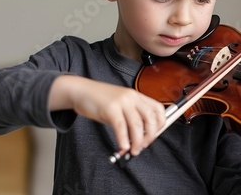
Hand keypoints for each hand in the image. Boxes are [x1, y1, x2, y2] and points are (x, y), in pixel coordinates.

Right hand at [49, 75, 165, 156]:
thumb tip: (140, 137)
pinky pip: (121, 127)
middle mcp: (132, 97)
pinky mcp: (110, 108)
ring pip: (137, 125)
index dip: (160, 124)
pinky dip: (124, 139)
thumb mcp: (121, 105)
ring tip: (133, 150)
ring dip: (137, 141)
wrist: (81, 91)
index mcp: (137, 95)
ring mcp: (122, 102)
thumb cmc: (100, 100)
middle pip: (150, 118)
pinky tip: (124, 147)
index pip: (158, 109)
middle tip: (144, 146)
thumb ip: (131, 117)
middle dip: (150, 136)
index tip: (155, 135)